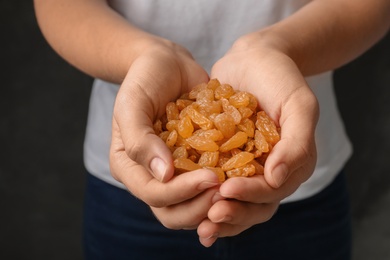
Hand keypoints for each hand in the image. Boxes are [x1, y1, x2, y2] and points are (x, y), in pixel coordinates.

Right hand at [109, 38, 219, 228]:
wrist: (167, 64)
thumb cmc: (144, 80)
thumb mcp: (132, 103)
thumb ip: (139, 140)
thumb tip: (163, 175)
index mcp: (129, 167)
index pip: (154, 194)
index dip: (181, 192)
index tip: (211, 177)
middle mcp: (152, 176)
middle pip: (173, 213)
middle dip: (200, 206)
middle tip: (226, 190)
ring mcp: (175, 172)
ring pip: (193, 206)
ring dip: (214, 202)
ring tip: (237, 186)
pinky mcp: (195, 164)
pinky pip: (209, 185)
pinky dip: (225, 186)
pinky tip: (244, 177)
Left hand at [197, 32, 318, 245]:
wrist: (255, 57)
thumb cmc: (281, 78)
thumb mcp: (299, 105)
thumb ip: (296, 143)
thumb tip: (277, 179)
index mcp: (291, 164)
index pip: (272, 190)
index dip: (251, 195)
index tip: (226, 191)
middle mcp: (269, 171)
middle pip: (253, 204)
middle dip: (232, 213)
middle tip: (209, 217)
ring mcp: (246, 166)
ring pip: (234, 200)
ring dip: (216, 213)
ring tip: (198, 225)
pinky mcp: (224, 157)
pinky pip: (214, 180)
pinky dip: (202, 194)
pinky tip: (184, 201)